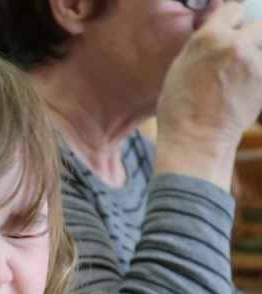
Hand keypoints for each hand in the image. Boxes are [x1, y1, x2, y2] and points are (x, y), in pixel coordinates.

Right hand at [155, 2, 261, 187]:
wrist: (195, 141)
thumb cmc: (180, 112)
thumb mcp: (179, 70)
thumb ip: (201, 47)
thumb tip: (217, 34)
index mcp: (207, 38)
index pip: (233, 10)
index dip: (233, 23)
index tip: (232, 36)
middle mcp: (233, 44)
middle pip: (257, 27)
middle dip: (251, 41)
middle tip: (239, 64)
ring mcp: (252, 61)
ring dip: (256, 61)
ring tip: (240, 83)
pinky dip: (258, 79)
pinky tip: (244, 95)